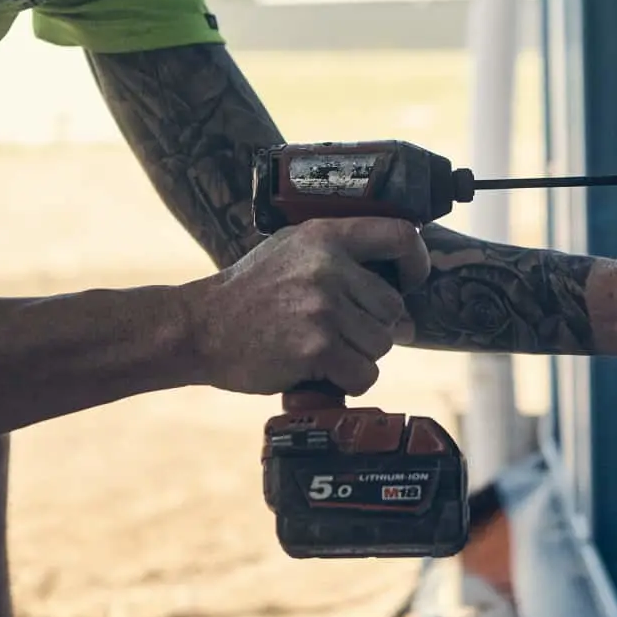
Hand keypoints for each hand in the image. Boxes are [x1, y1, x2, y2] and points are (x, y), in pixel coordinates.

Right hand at [184, 218, 430, 396]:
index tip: (412, 279)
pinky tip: (320, 371)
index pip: (400, 236)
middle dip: (373, 327)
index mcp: (325, 236)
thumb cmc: (250, 292)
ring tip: (322, 349)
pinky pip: (364, 374)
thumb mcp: (291, 251)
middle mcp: (329, 267)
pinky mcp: (316, 348)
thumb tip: (404, 310)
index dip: (416, 261)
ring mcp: (323, 308)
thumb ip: (344, 263)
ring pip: (381, 344)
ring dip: (359, 356)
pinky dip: (348, 381)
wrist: (199, 327)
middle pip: (393, 307)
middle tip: (337, 331)